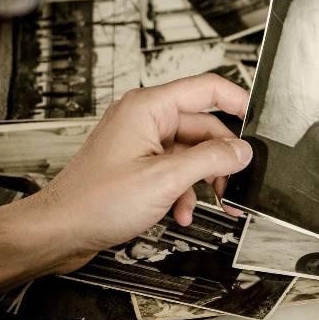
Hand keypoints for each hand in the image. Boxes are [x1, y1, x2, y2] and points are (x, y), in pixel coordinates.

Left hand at [26, 73, 252, 271]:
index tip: (257, 118)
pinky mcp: (138, 164)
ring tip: (210, 203)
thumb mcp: (165, 180)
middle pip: (203, 127)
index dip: (237, 100)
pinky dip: (184, 191)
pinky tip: (181, 212)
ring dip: (202, 180)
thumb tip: (241, 151)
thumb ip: (210, 160)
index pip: (206, 88)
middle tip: (234, 182)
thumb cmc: (94, 201)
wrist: (61, 230)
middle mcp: (145, 119)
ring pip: (191, 152)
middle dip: (221, 158)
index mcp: (148, 108)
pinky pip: (175, 169)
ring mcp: (141, 142)